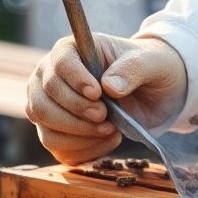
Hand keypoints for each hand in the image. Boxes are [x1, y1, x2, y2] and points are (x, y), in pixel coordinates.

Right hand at [25, 34, 187, 164]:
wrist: (153, 92)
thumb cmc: (148, 69)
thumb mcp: (152, 63)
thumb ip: (133, 68)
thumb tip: (109, 85)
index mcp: (72, 49)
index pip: (60, 63)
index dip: (76, 80)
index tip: (98, 94)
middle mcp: (51, 75)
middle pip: (44, 98)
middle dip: (77, 112)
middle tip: (105, 117)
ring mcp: (49, 104)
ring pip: (45, 124)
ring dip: (78, 133)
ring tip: (110, 129)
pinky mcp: (56, 130)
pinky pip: (56, 146)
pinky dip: (82, 148)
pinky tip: (107, 140)